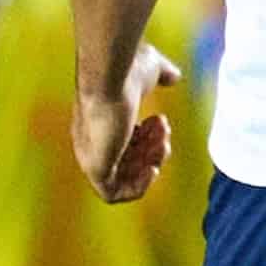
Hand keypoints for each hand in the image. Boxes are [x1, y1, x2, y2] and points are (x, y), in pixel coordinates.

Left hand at [72, 43, 179, 204]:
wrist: (110, 76)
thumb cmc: (125, 70)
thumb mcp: (151, 72)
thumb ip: (162, 75)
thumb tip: (174, 76)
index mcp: (99, 124)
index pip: (123, 145)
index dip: (147, 139)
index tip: (159, 121)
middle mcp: (92, 143)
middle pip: (125, 163)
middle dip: (152, 151)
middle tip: (163, 132)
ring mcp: (91, 157)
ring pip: (123, 179)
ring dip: (150, 166)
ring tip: (161, 145)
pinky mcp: (95, 169)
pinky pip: (113, 194)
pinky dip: (138, 187)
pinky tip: (152, 168)